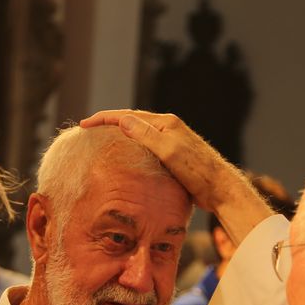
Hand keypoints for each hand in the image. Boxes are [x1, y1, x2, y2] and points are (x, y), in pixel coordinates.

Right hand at [80, 110, 246, 210]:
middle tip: (89, 128)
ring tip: (103, 138)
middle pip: (133, 120)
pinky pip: (147, 145)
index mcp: (166, 123)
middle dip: (110, 122)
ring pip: (140, 133)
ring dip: (121, 133)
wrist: (219, 189)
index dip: (104, 119)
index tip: (85, 124)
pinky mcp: (175, 155)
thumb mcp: (169, 152)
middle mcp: (168, 128)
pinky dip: (132, 146)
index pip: (128, 116)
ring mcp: (172, 140)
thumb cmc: (196, 171)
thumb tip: (123, 120)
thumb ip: (146, 135)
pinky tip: (126, 154)